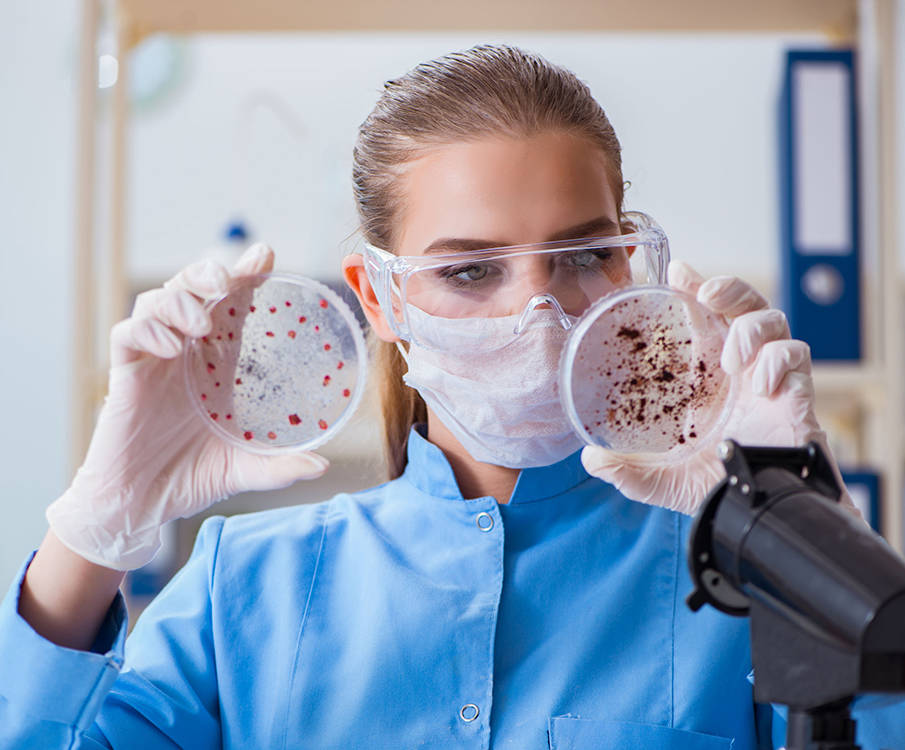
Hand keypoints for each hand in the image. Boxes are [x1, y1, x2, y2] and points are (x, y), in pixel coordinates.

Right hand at [46, 245, 328, 569]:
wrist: (141, 506)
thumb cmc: (190, 478)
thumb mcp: (245, 468)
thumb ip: (282, 466)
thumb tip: (323, 466)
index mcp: (215, 363)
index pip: (231, 306)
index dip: (246, 276)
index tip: (268, 257)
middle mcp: (184, 353)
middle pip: (191, 289)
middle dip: (210, 271)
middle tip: (231, 276)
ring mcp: (152, 360)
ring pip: (156, 301)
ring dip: (180, 300)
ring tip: (201, 323)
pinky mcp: (124, 375)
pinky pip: (127, 335)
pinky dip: (148, 330)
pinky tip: (170, 345)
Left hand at [581, 260, 857, 516]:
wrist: (756, 520)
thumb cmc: (714, 491)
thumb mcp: (659, 480)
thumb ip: (624, 469)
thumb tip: (589, 459)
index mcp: (708, 379)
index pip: (704, 321)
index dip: (693, 290)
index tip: (678, 270)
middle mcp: (740, 373)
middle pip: (744, 309)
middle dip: (729, 290)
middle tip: (707, 293)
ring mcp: (771, 382)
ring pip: (776, 324)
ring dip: (753, 328)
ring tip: (732, 355)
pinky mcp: (798, 399)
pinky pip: (799, 360)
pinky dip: (782, 361)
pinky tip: (763, 383)